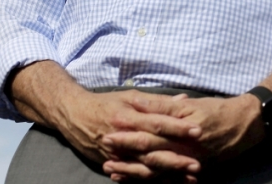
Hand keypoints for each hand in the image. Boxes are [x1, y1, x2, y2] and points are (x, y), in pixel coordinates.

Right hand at [7, 62, 205, 181]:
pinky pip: (134, 176)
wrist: (73, 115)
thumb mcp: (131, 96)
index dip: (177, 128)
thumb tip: (184, 100)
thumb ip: (157, 101)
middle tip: (197, 164)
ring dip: (167, 175)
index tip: (198, 131)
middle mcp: (122, 137)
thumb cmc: (106, 102)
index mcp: (128, 116)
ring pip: (144, 168)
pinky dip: (152, 182)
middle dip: (175, 159)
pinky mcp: (111, 164)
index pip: (156, 122)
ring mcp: (116, 154)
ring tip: (189, 179)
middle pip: (151, 151)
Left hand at [102, 93, 264, 179]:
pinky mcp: (192, 170)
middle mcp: (182, 152)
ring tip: (113, 172)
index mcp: (180, 133)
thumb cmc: (217, 110)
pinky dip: (151, 179)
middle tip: (104, 157)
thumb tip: (138, 103)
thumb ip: (163, 106)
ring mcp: (187, 164)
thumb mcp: (190, 105)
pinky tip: (136, 179)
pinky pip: (168, 179)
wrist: (246, 125)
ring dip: (133, 172)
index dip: (127, 137)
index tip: (108, 135)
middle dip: (125, 158)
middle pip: (148, 157)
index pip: (148, 136)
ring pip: (155, 172)